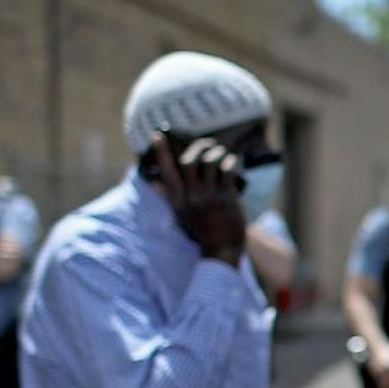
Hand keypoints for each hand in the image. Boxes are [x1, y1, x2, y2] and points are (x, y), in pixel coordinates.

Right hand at [152, 133, 245, 264]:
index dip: (161, 152)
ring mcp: (210, 197)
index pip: (166, 172)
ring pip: (210, 162)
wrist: (222, 251)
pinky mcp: (227, 198)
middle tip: (207, 144)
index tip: (157, 135)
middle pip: (190, 161)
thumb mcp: (181, 216)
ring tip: (222, 153)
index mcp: (178, 201)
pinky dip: (230, 162)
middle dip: (199, 147)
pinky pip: (227, 171)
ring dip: (217, 152)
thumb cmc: (203, 232)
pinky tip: (232, 161)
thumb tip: (156, 182)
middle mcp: (192, 197)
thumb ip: (172, 197)